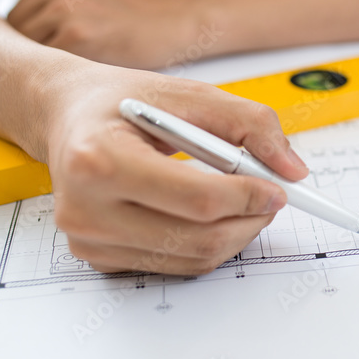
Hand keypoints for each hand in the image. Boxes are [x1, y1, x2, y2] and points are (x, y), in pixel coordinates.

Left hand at [7, 0, 198, 69]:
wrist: (171, 27)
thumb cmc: (130, 22)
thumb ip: (53, 8)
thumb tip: (13, 43)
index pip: (16, 14)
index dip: (22, 41)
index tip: (39, 60)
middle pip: (14, 29)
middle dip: (26, 53)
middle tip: (49, 73)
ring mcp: (64, 7)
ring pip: (25, 47)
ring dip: (37, 66)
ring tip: (62, 78)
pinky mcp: (76, 34)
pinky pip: (46, 61)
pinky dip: (55, 73)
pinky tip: (73, 79)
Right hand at [42, 62, 308, 274]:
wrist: (66, 116)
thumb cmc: (124, 102)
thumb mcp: (189, 94)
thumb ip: (249, 123)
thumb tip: (293, 170)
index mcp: (100, 157)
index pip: (196, 198)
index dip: (247, 197)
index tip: (279, 189)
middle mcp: (85, 206)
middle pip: (197, 237)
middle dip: (249, 221)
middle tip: (271, 199)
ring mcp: (88, 239)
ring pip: (191, 258)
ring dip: (234, 235)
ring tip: (245, 204)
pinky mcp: (97, 258)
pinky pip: (173, 264)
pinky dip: (205, 244)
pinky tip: (210, 216)